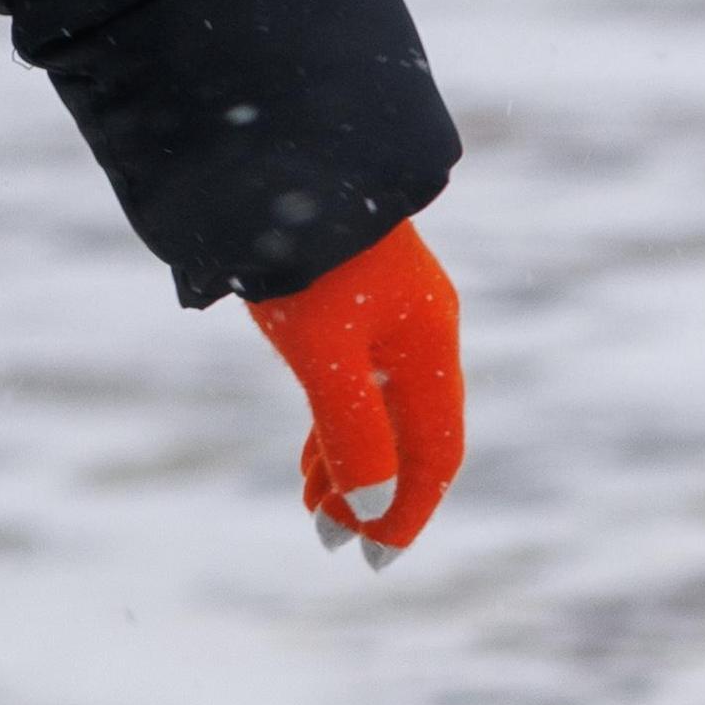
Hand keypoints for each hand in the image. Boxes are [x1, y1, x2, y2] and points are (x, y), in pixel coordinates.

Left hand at [248, 219, 460, 566]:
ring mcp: (384, 310)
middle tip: (335, 540)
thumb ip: (353, 427)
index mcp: (428, 344)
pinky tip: (313, 450)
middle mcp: (418, 329)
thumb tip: (376, 508)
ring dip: (349, 460)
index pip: (435, 451)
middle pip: (409, 433)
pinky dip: (334, 419)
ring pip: (378, 407)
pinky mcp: (346, 294)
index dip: (410, 508)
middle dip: (374, 492)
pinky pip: (353, 377)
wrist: (270, 148)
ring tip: (315, 508)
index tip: (374, 557)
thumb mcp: (324, 348)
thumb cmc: (299, 247)